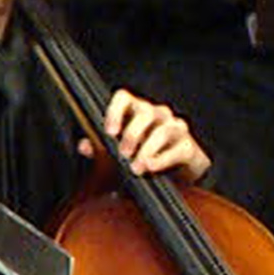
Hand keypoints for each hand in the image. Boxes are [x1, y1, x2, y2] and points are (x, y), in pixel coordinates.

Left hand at [94, 88, 211, 183]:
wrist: (176, 177)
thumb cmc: (144, 159)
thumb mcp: (118, 156)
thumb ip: (101, 149)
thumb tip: (84, 146)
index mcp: (136, 112)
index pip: (124, 97)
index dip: (115, 111)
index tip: (110, 132)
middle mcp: (157, 115)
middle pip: (145, 112)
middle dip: (132, 134)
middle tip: (123, 154)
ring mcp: (175, 128)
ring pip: (163, 130)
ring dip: (147, 150)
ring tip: (137, 167)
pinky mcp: (188, 147)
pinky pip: (178, 149)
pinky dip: (163, 159)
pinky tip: (153, 167)